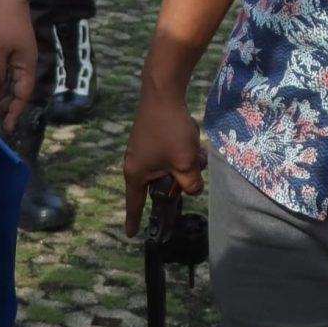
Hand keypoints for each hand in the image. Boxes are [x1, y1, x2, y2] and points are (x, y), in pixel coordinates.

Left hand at [0, 0, 36, 130]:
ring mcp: (17, 57)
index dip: (15, 112)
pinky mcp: (9, 50)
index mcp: (26, 65)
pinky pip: (5, 73)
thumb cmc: (3, 22)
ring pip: (10, 83)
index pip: (22, 95)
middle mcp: (24, 64)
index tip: (7, 127)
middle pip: (16, 92)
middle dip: (4, 106)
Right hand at [121, 83, 205, 235]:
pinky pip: (167, 153)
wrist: (163, 91)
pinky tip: (190, 138)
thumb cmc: (170, 130)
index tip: (132, 235)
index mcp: (136, 174)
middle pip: (158, 185)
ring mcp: (142, 148)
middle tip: (192, 168)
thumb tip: (191, 187)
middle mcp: (135, 162)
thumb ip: (190, 184)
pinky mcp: (150, 136)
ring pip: (167, 167)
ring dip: (183, 163)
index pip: (135, 204)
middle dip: (178, 180)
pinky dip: (180, 151)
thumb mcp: (185, 163)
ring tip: (195, 150)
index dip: (135, 221)